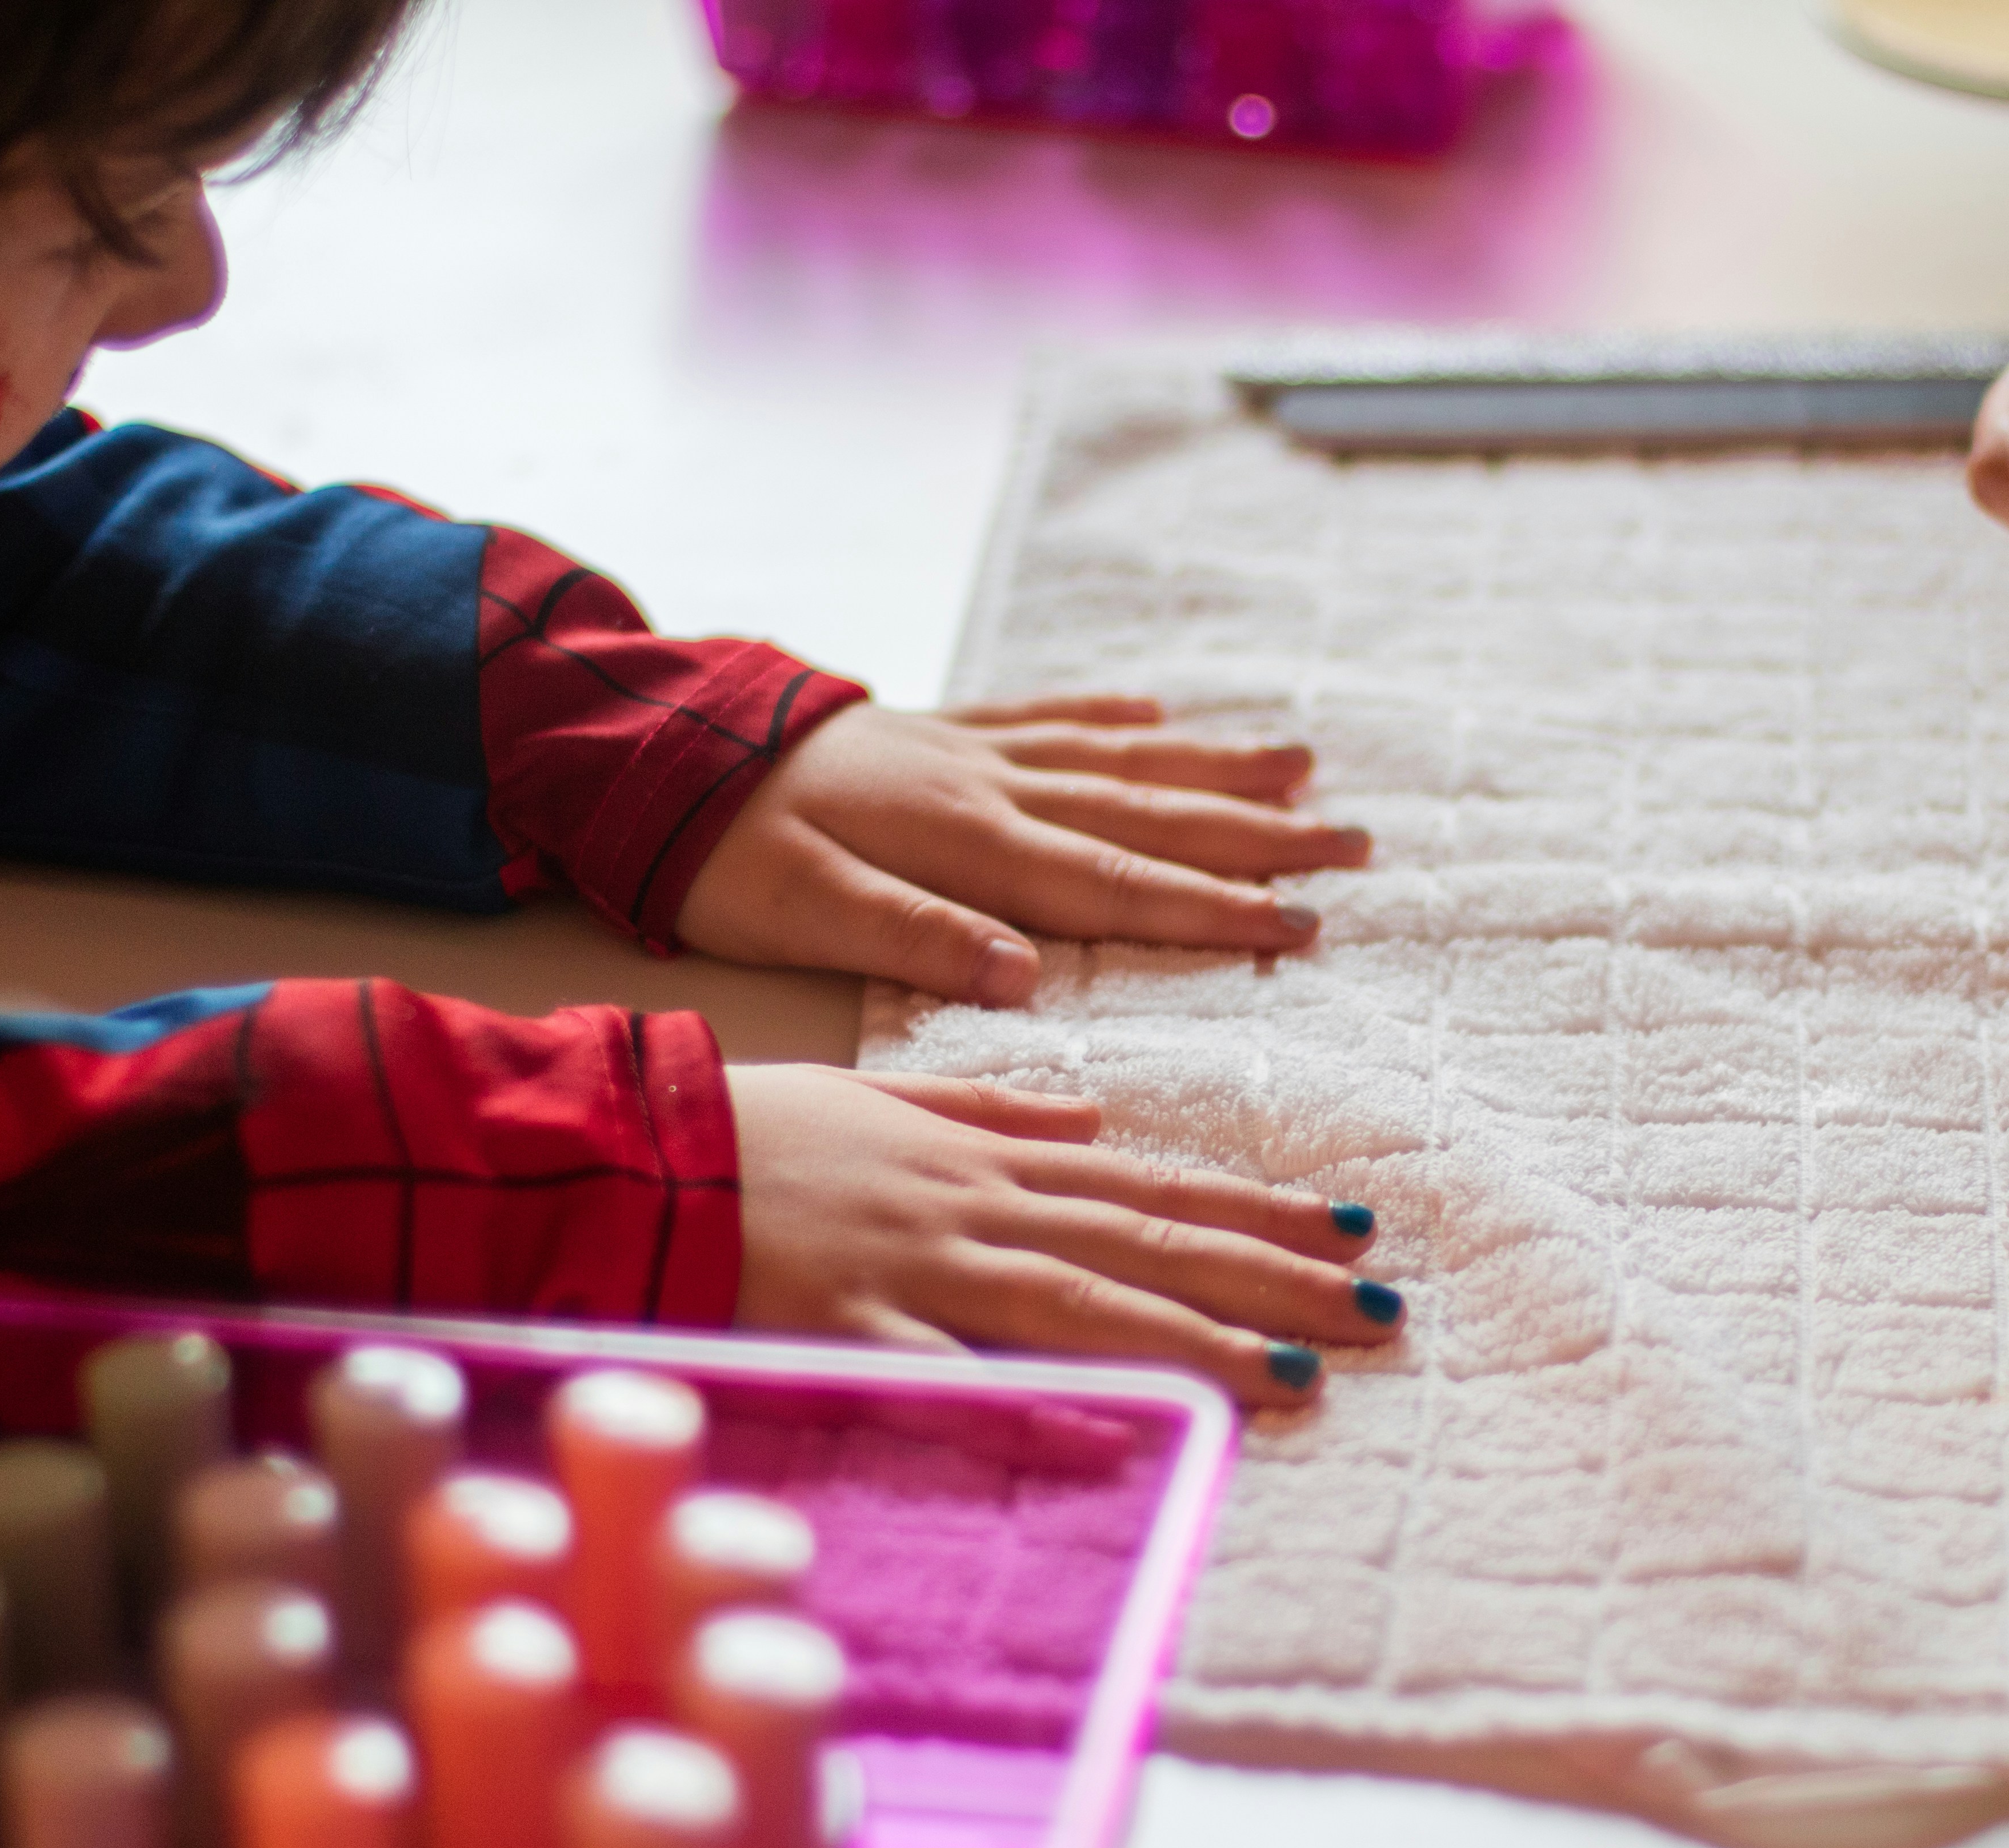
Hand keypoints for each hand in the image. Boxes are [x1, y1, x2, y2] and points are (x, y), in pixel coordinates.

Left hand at [676, 697, 1370, 1003]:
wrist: (654, 753)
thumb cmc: (723, 853)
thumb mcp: (803, 913)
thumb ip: (917, 939)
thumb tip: (1025, 976)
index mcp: (966, 843)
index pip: (1114, 883)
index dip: (1212, 906)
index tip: (1299, 922)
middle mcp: (988, 786)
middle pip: (1145, 813)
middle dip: (1255, 832)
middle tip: (1354, 844)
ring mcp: (969, 749)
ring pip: (1117, 758)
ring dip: (1211, 763)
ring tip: (1300, 763)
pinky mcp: (938, 729)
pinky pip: (1046, 717)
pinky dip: (1111, 716)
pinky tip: (1159, 711)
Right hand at [726, 1063, 1403, 1406]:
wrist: (629, 1150)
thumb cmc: (753, 1130)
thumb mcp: (882, 1095)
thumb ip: (988, 1109)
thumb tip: (1087, 1119)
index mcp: (985, 1158)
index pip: (1151, 1185)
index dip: (1256, 1209)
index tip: (1351, 1229)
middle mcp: (973, 1208)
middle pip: (1149, 1246)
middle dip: (1273, 1282)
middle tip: (1382, 1314)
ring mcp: (915, 1270)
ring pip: (1082, 1306)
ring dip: (1199, 1342)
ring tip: (1304, 1377)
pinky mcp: (848, 1332)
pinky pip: (953, 1381)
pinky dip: (1034, 1405)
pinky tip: (1117, 1432)